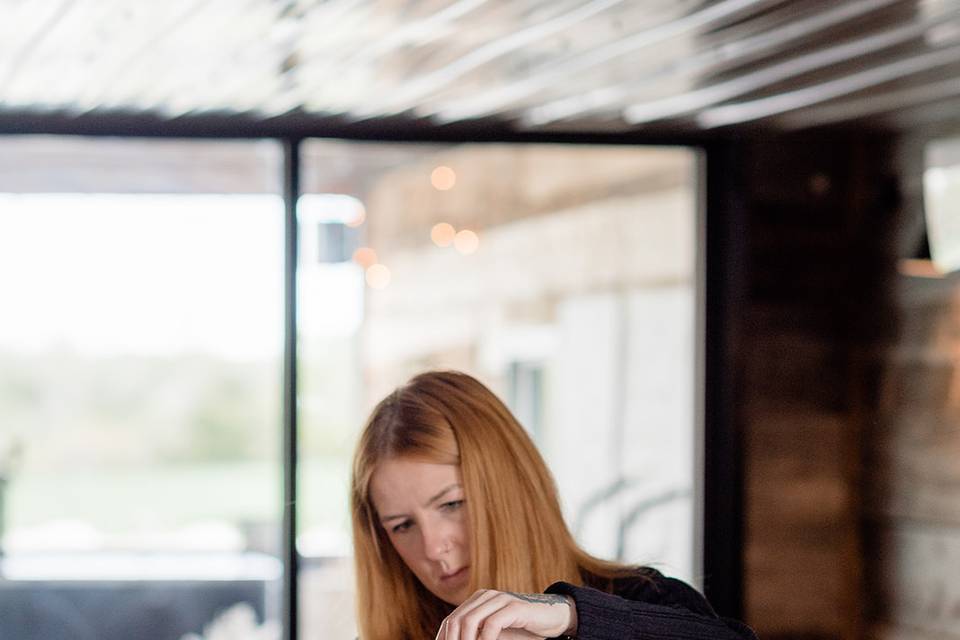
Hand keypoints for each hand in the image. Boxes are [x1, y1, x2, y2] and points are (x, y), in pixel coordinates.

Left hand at [435, 589, 576, 639]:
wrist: (551, 619)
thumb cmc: (521, 630)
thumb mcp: (494, 635)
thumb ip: (477, 637)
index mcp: (476, 600)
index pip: (450, 620)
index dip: (443, 638)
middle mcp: (485, 596)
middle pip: (457, 620)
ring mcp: (499, 599)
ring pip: (470, 621)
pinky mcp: (514, 606)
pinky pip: (492, 624)